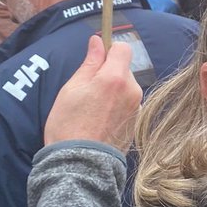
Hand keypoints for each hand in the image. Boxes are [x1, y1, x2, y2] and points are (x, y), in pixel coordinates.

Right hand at [44, 35, 141, 151]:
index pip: (123, 49)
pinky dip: (116, 107)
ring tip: (92, 109)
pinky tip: (100, 120)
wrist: (80, 165)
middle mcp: (132, 91)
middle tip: (86, 91)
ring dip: (112, 91)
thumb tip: (98, 41)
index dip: (109, 50)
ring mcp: (136, 108)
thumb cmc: (69, 125)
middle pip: (124, 70)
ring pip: (125, 88)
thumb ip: (90, 62)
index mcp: (116, 78)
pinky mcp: (136, 123)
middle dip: (108, 74)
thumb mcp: (72, 88)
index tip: (96, 59)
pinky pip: (127, 105)